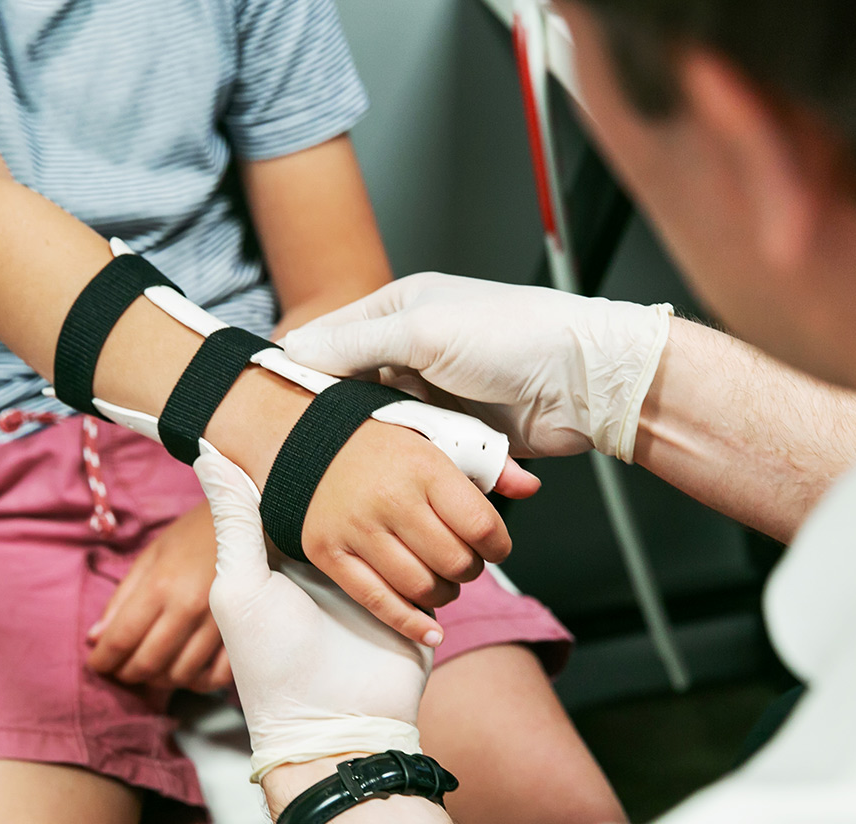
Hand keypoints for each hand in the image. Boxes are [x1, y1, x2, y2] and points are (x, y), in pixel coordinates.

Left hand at [86, 502, 232, 691]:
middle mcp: (189, 608)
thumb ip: (121, 598)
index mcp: (161, 585)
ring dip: (160, 679)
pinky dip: (197, 681)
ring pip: (180, 675)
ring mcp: (219, 623)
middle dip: (127, 673)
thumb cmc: (194, 534)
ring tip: (153, 667)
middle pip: (148, 664)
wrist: (249, 519)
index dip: (103, 659)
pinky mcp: (243, 631)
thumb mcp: (150, 556)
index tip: (97, 663)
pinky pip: (216, 676)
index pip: (120, 639)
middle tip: (121, 668)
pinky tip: (187, 670)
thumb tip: (95, 637)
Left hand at [195, 450, 431, 780]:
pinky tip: (452, 516)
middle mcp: (342, 567)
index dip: (322, 461)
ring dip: (422, 513)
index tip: (331, 419)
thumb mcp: (241, 587)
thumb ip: (234, 521)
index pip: (314, 496)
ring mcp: (384, 587)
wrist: (332, 730)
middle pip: (366, 510)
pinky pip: (436, 570)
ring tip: (431, 472)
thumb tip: (207, 451)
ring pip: (408, 534)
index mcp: (298, 556)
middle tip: (392, 439)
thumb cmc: (273, 661)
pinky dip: (446, 550)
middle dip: (383, 482)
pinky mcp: (419, 609)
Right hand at [282, 273, 672, 461]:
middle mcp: (412, 352)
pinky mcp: (458, 434)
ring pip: (384, 428)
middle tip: (307, 448)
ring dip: (380, 445)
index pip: (331, 338)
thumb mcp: (423, 331)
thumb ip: (356, 343)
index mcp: (399, 312)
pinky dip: (415, 464)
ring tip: (351, 467)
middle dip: (337, 418)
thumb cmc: (512, 338)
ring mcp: (435, 395)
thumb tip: (293, 350)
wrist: (584, 383)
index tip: (271, 401)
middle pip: (352, 390)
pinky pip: (421, 454)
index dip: (302, 368)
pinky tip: (395, 479)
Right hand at [297, 417, 521, 646]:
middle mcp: (390, 499)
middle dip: (470, 570)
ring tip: (441, 580)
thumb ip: (490, 464)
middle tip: (463, 561)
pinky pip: (377, 601)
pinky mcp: (328, 552)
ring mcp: (356, 529)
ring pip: (420, 587)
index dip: (499, 547)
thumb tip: (531, 489)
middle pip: (454, 563)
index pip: (481, 526)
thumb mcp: (440, 436)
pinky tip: (431, 630)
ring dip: (444, 594)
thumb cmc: (384, 442)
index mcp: (424, 467)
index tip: (495, 547)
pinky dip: (410, 623)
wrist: (306, 438)